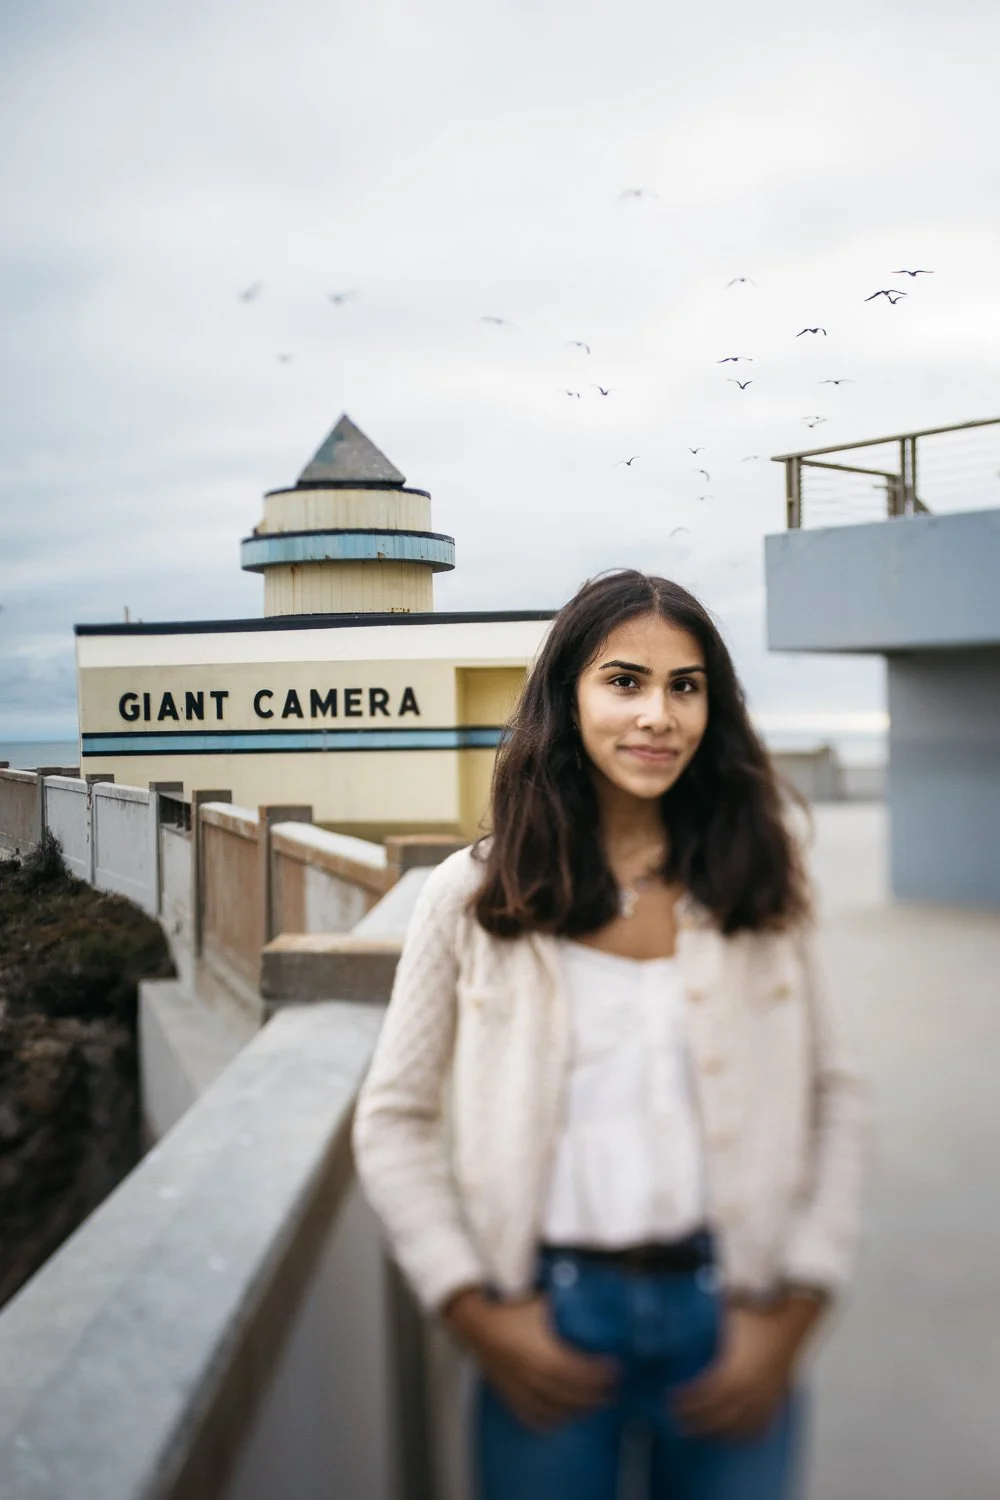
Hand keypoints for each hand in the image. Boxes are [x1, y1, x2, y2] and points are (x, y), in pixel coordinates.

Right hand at [443, 1288, 618, 1431]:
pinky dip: (551, 1421)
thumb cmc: (509, 1310)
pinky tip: (564, 1418)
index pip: (580, 1373)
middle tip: (613, 1389)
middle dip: (595, 1394)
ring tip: (595, 1403)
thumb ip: (566, 1307)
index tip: (616, 1369)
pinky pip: (532, 1417)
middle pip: (572, 1395)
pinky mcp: (510, 1395)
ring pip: (555, 1410)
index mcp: (544, 1354)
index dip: (600, 1374)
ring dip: (577, 1410)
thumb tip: (592, 1303)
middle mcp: (534, 1377)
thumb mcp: (541, 1303)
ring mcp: (520, 1390)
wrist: (475, 1321)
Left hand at [672, 1296, 820, 1440]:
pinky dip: (748, 1434)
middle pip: (721, 1417)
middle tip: (679, 1424)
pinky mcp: (779, 1394)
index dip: (688, 1402)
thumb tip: (684, 1308)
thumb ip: (705, 1318)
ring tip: (702, 1432)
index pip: (707, 1396)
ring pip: (742, 1426)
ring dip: (721, 1432)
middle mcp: (752, 1388)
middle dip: (699, 1423)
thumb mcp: (730, 1311)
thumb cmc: (760, 1309)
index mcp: (737, 1370)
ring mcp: (768, 1394)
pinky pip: (764, 1423)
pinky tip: (736, 1436)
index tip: (670, 1402)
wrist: (799, 1311)